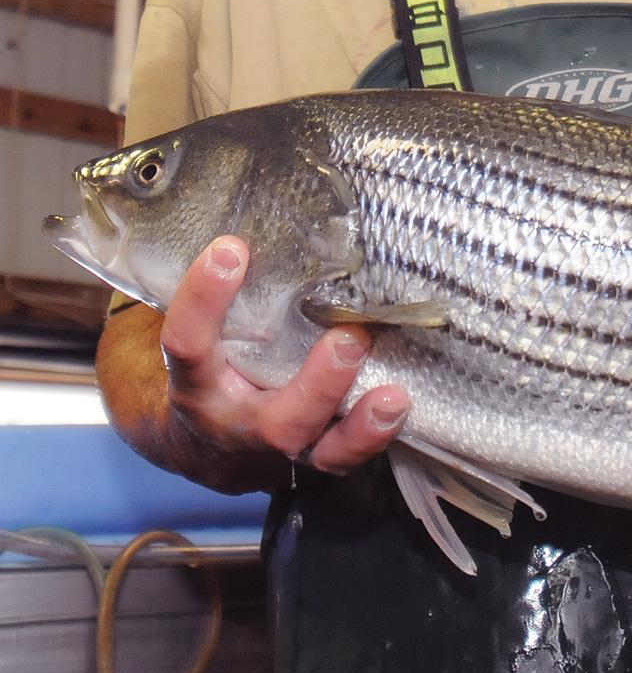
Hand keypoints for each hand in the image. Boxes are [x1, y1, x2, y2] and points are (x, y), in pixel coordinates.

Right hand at [99, 235, 409, 491]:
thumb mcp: (208, 334)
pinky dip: (375, 435)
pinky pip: (348, 457)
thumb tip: (265, 214)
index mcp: (199, 384)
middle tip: (350, 339)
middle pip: (275, 420)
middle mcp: (240, 423)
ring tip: (394, 396)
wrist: (211, 445)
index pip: (188, 344)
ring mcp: (283, 448)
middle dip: (317, 383)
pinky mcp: (318, 458)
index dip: (204, 300)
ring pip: (321, 451)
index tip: (232, 249)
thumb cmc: (218, 366)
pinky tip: (402, 404)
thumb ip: (229, 293)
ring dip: (360, 424)